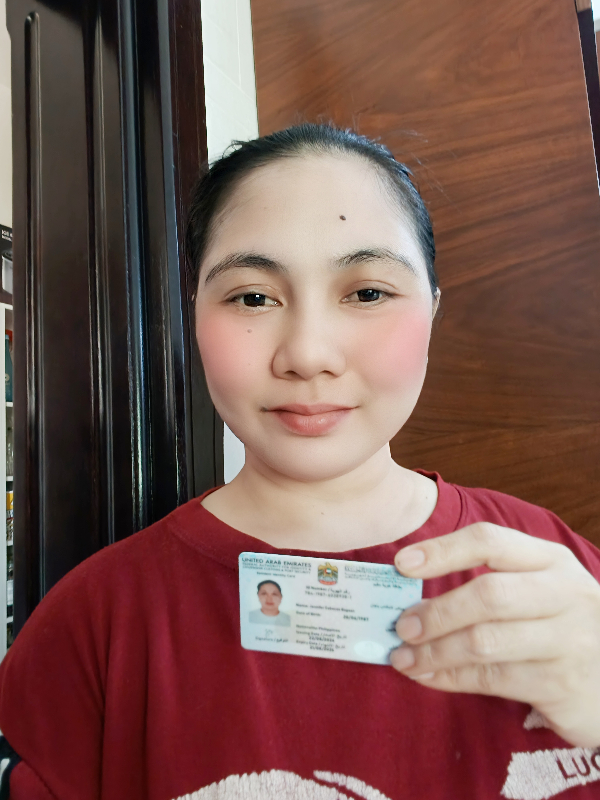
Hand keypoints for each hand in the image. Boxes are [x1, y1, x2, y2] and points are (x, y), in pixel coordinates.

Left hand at [390, 522, 599, 746]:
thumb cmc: (559, 625)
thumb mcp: (538, 589)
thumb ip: (490, 580)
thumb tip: (410, 584)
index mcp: (550, 560)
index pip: (490, 541)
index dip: (442, 550)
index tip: (402, 564)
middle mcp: (564, 594)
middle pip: (487, 594)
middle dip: (436, 612)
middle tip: (401, 627)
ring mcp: (568, 640)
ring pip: (485, 642)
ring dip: (435, 652)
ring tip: (403, 657)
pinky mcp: (562, 684)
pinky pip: (492, 679)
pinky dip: (451, 678)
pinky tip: (428, 678)